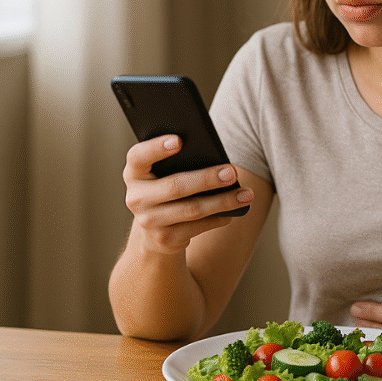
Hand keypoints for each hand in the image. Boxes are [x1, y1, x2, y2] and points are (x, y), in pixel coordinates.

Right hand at [123, 135, 253, 254]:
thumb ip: (181, 162)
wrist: (156, 230)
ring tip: (246, 194)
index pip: (139, 156)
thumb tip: (217, 159)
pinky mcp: (165, 240)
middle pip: (175, 186)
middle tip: (232, 172)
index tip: (179, 140)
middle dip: (207, 179)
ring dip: (223, 202)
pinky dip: (219, 218)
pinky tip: (235, 211)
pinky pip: (198, 227)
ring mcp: (148, 221)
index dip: (156, 147)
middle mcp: (136, 198)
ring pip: (192, 209)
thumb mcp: (166, 173)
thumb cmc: (169, 188)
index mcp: (134, 173)